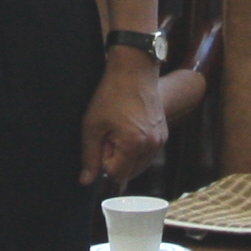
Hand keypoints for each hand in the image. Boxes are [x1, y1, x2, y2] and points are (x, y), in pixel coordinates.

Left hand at [80, 53, 166, 187]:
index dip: (104, 163)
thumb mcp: (92, 125)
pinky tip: (128, 128)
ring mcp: (160, 140)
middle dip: (116, 160)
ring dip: (126, 155)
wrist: (134, 70)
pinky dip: (135, 148)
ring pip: (138, 164)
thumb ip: (89, 156)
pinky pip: (147, 153)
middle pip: (129, 173)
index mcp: (134, 145)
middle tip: (109, 135)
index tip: (100, 144)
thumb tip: (87, 181)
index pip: (117, 175)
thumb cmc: (112, 94)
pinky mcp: (163, 134)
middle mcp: (152, 146)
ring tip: (119, 130)